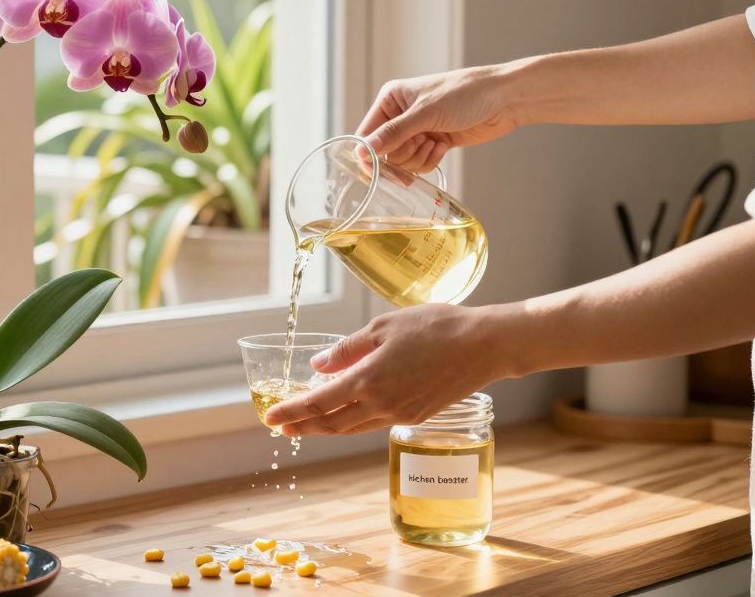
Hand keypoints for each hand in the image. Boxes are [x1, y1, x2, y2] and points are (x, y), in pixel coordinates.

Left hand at [263, 305, 517, 435]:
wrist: (485, 346)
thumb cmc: (436, 327)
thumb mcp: (383, 328)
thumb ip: (347, 349)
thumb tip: (318, 366)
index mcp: (368, 381)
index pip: (318, 402)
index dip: (291, 411)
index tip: (269, 417)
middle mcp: (381, 404)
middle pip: (331, 423)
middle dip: (303, 426)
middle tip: (280, 427)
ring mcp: (400, 413)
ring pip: (352, 427)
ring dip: (326, 427)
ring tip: (305, 425)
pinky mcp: (416, 415)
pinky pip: (373, 423)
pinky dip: (352, 421)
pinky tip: (344, 414)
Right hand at [357, 65, 524, 172]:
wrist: (504, 100)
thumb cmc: (466, 94)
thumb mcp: (426, 113)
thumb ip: (393, 134)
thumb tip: (363, 151)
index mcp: (391, 100)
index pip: (366, 134)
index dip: (371, 154)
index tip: (381, 169)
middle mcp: (400, 115)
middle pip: (384, 153)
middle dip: (404, 154)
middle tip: (423, 141)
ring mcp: (417, 130)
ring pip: (402, 161)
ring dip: (419, 158)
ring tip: (436, 142)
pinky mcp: (432, 143)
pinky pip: (419, 164)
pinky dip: (430, 160)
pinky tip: (444, 146)